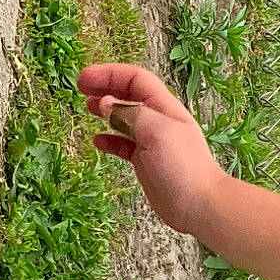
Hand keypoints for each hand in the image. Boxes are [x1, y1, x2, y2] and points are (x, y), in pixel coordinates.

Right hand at [77, 64, 227, 236]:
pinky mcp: (146, 161)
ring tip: (87, 108)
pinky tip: (98, 141)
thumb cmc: (183, 166)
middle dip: (105, 87)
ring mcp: (151, 141)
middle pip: (128, 94)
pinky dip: (110, 140)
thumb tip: (105, 103)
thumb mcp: (157, 132)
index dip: (109, 74)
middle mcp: (157, 120)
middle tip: (81, 88)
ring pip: (124, 118)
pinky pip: (124, 145)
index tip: (85, 79)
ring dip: (105, 111)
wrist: (199, 205)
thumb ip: (130, 114)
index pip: (135, 79)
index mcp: (163, 107)